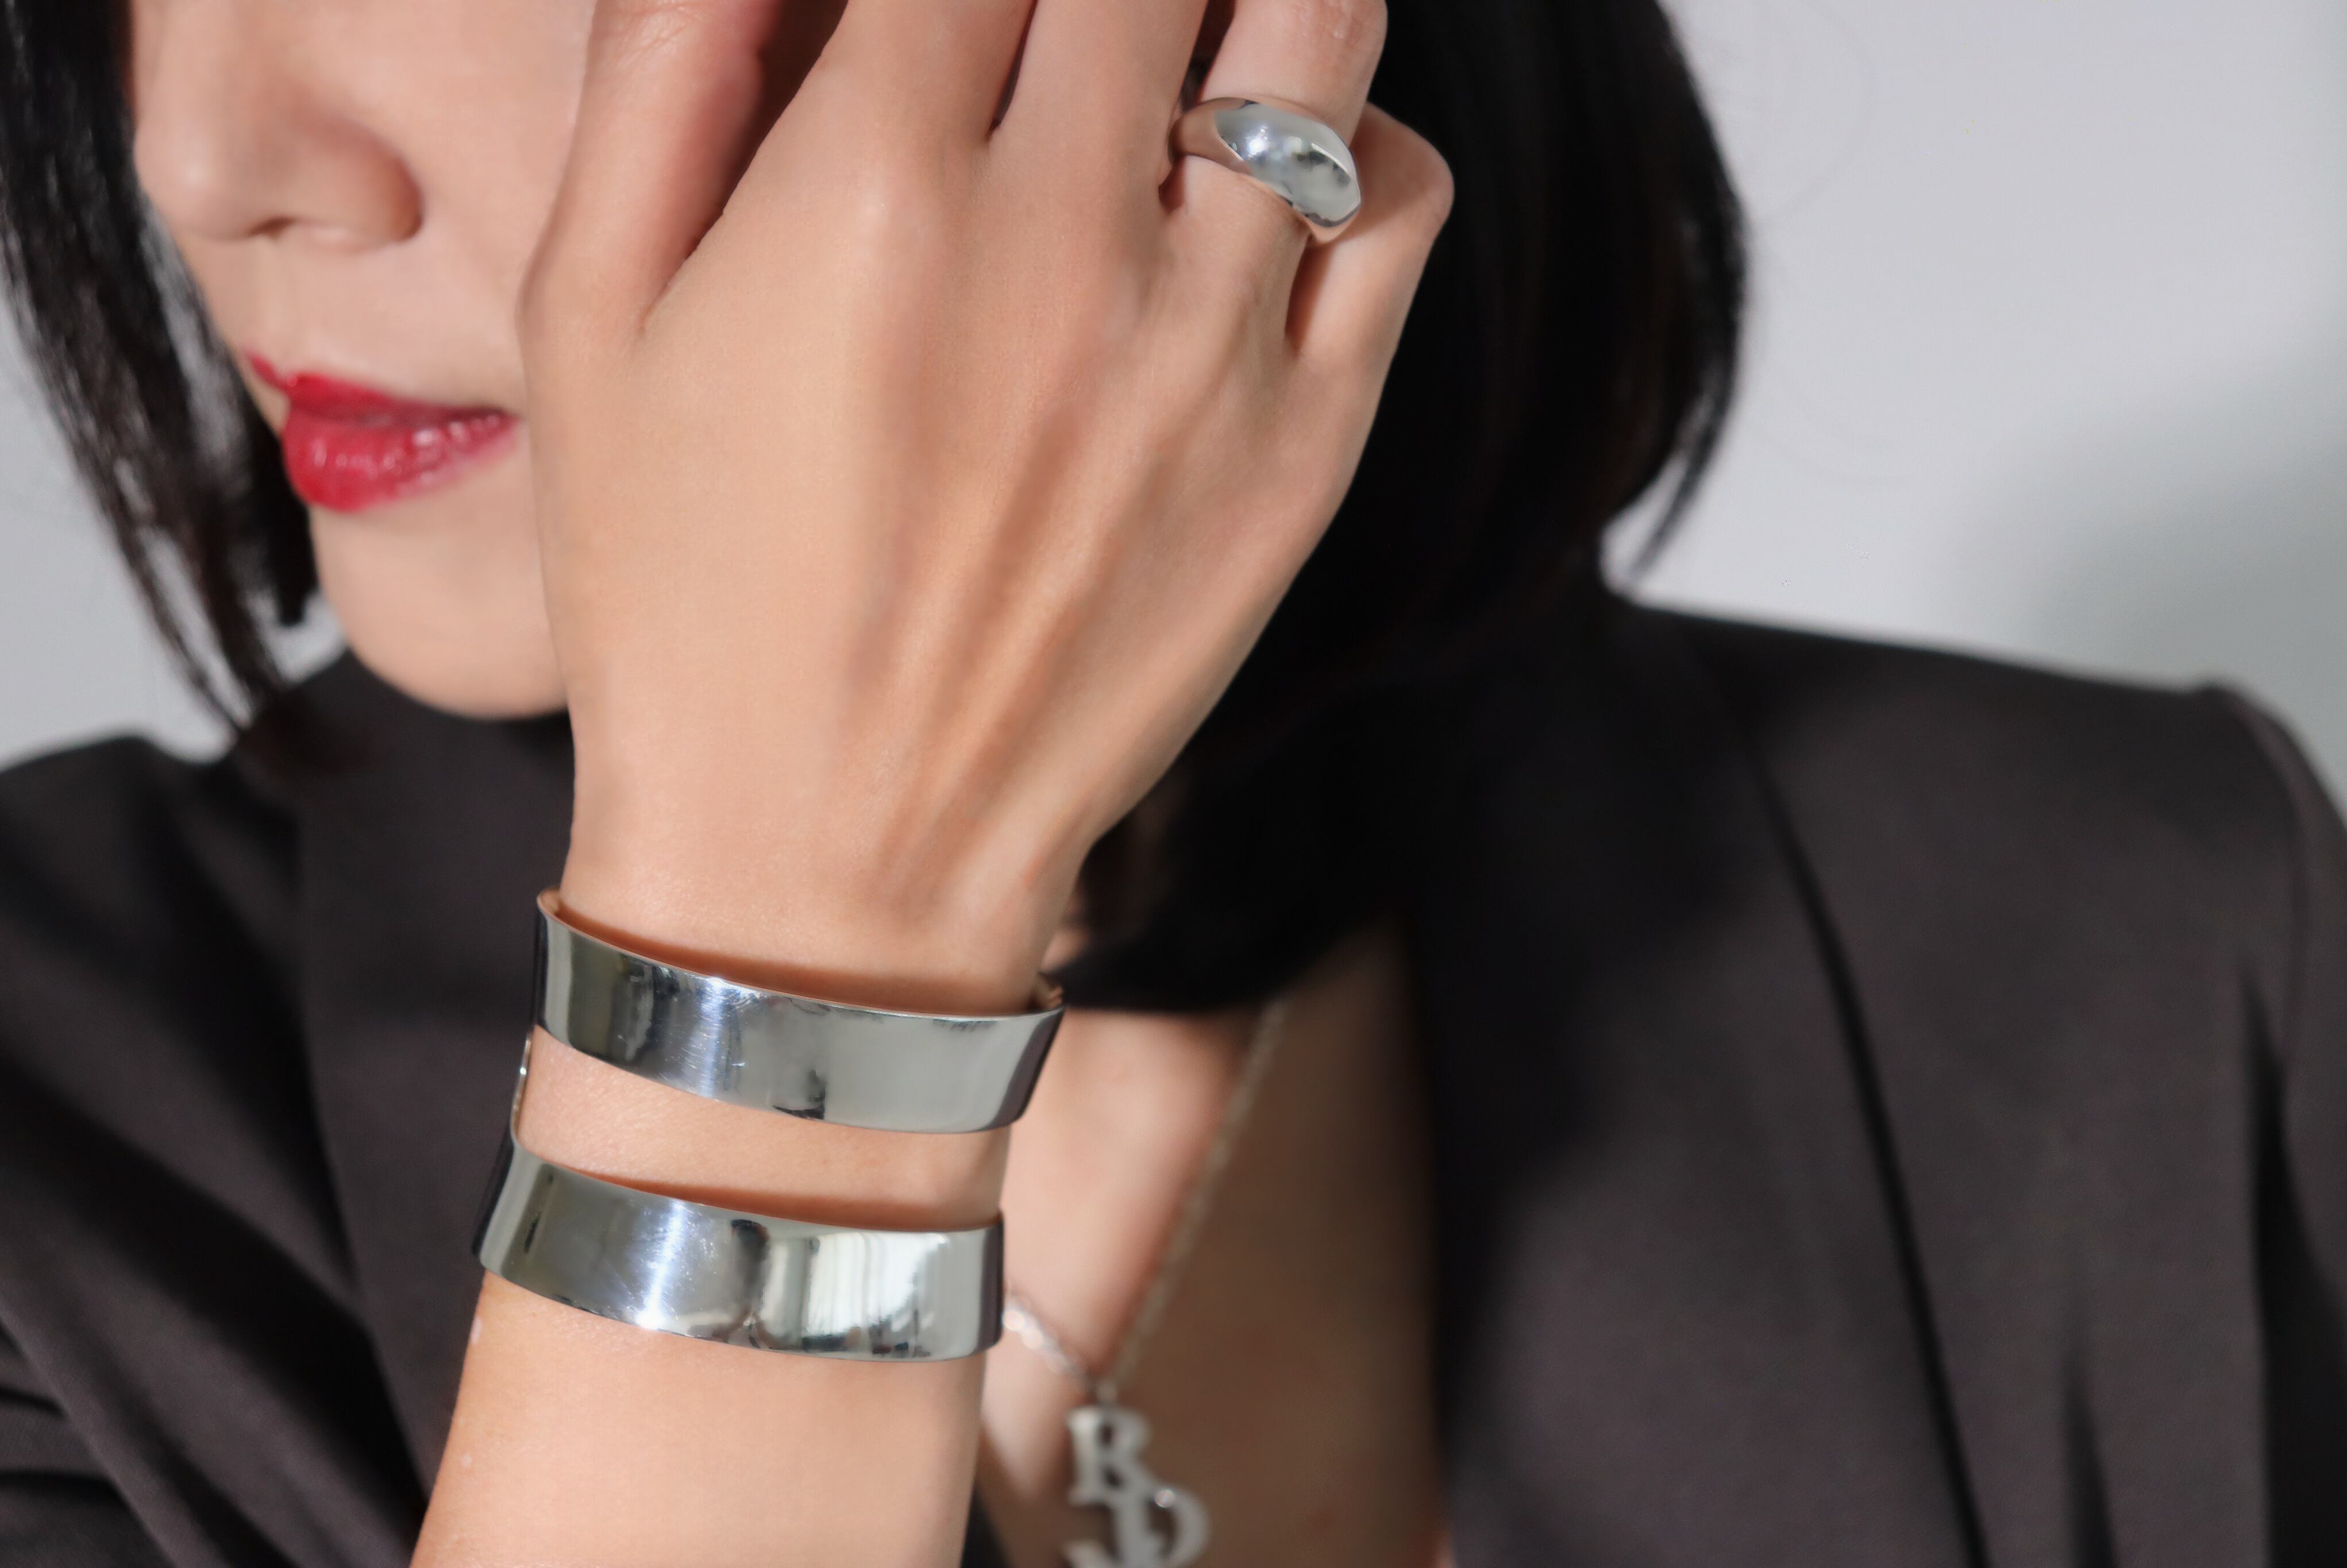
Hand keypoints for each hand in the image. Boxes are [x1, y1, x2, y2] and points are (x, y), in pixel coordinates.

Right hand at [526, 0, 1450, 1011]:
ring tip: (1172, 29)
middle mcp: (1061, 244)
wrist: (826, 859)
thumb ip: (666, 59)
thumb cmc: (682, 597)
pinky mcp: (1301, 448)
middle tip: (1050, 23)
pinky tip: (1269, 161)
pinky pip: (1402, 202)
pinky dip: (1357, 132)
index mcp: (869, 185)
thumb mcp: (589, 317)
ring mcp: (1206, 347)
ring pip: (1311, 19)